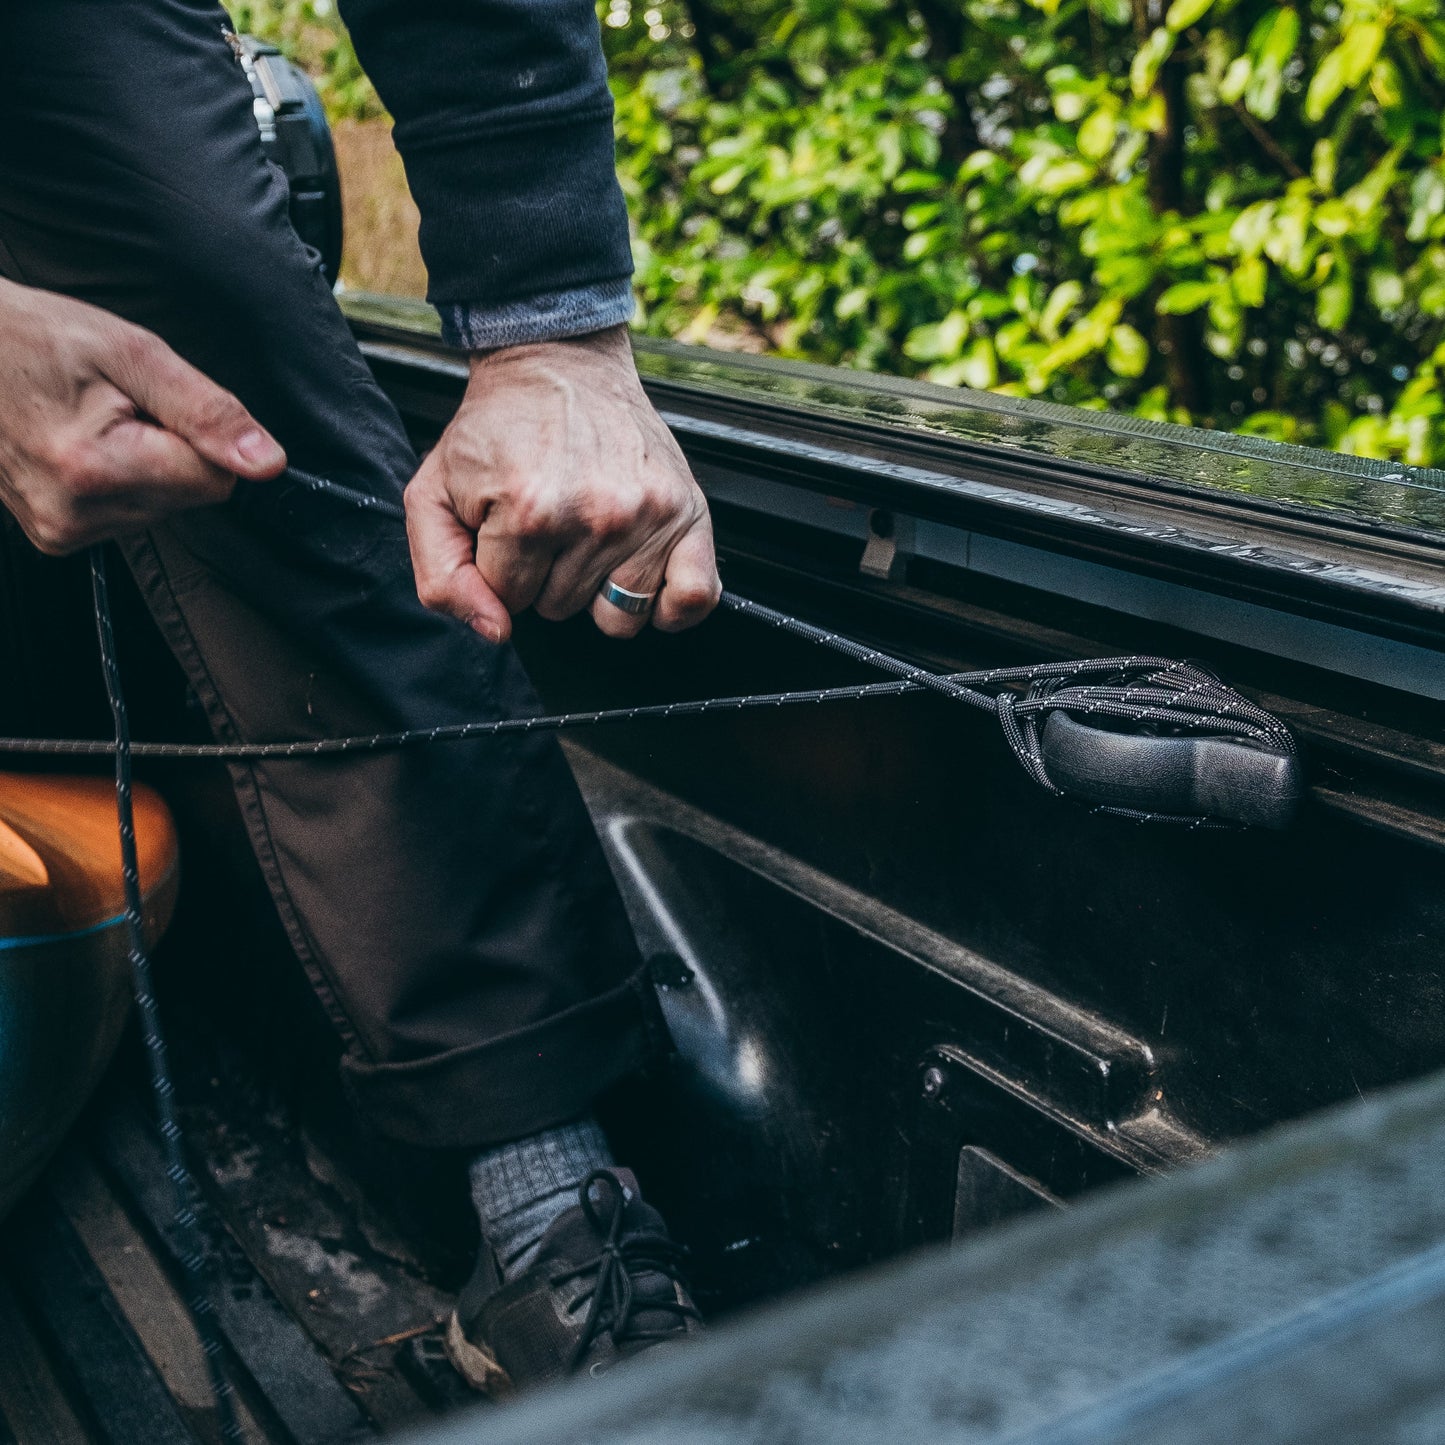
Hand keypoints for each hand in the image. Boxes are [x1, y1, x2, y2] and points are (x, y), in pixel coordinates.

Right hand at [0, 278, 285, 553]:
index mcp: (94, 467)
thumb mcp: (132, 353)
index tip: (155, 406)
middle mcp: (74, 512)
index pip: (214, 483)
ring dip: (142, 465)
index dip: (199, 438)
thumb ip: (207, 412)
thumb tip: (267, 463)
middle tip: (115, 409)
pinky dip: (116, 481)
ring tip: (91, 422)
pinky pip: (127, 515)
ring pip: (161, 509)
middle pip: (188, 499)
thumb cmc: (36, 338)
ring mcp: (60, 530)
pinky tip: (79, 447)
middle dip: (168, 450)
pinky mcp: (55, 536)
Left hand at [404, 324, 719, 641]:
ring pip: (617, 617)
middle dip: (545, 577)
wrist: (555, 362)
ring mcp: (647, 515)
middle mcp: (595, 516)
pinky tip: (642, 579)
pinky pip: (695, 598)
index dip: (500, 569)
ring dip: (597, 588)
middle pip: (562, 610)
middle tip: (548, 522)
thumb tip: (497, 632)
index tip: (505, 525)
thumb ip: (440, 574)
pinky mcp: (688, 509)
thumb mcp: (433, 493)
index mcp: (529, 511)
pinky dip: (671, 607)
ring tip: (588, 534)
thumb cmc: (496, 428)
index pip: (508, 601)